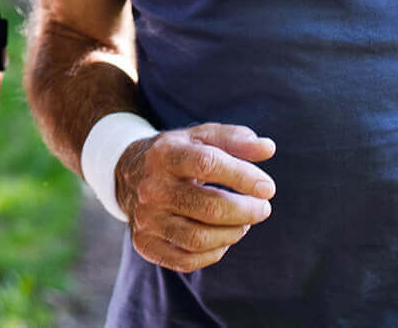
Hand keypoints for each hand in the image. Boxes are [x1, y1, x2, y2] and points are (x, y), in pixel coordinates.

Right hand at [117, 122, 275, 272]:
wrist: (129, 174)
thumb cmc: (178, 153)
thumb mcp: (202, 137)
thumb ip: (236, 139)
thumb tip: (268, 148)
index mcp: (165, 154)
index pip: (209, 164)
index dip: (243, 177)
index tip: (268, 188)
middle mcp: (151, 188)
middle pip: (209, 207)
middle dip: (246, 211)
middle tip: (263, 208)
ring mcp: (146, 219)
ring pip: (199, 239)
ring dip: (233, 233)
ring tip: (244, 222)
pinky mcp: (145, 244)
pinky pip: (187, 260)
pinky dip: (214, 253)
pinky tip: (223, 237)